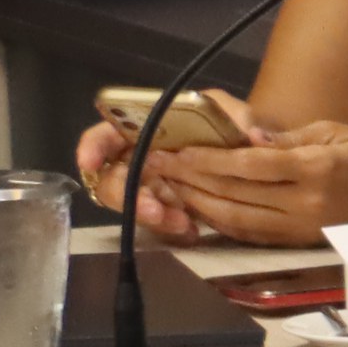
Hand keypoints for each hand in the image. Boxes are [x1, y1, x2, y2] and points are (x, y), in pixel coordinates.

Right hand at [75, 111, 260, 238]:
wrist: (249, 157)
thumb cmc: (230, 127)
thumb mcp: (233, 115)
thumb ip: (239, 120)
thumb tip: (256, 136)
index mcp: (146, 129)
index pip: (105, 134)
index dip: (92, 147)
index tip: (90, 163)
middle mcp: (140, 157)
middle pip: (113, 178)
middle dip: (130, 196)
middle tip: (157, 210)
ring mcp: (151, 185)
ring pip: (132, 204)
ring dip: (152, 216)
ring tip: (183, 224)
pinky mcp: (165, 208)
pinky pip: (157, 222)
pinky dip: (171, 228)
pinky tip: (193, 231)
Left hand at [137, 120, 347, 243]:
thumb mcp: (335, 132)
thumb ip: (286, 138)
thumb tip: (244, 139)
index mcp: (315, 169)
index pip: (247, 164)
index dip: (205, 158)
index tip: (173, 150)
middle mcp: (305, 203)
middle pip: (234, 193)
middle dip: (190, 179)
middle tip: (157, 167)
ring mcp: (302, 227)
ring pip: (236, 218)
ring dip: (198, 204)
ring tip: (170, 188)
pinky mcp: (301, 242)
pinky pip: (251, 234)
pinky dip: (221, 223)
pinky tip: (201, 210)